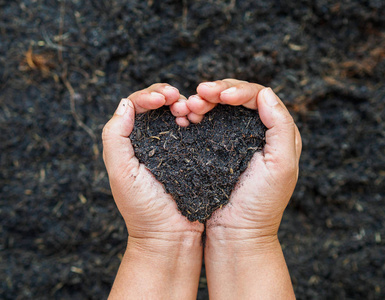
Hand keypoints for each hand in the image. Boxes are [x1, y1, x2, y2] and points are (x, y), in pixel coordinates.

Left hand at [102, 84, 202, 298]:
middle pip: (158, 105)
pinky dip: (197, 119)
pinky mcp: (194, 155)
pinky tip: (198, 120)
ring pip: (178, 114)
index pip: (136, 106)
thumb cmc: (143, 208)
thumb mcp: (121, 172)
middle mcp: (151, 141)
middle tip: (177, 100)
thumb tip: (125, 103)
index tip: (163, 98)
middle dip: (167, 96)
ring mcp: (174, 147)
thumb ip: (115, 136)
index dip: (149, 95)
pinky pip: (195, 129)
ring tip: (189, 110)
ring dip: (183, 105)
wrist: (171, 236)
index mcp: (131, 142)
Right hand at [186, 79, 300, 298]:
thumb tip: (265, 92)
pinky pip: (208, 123)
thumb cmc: (261, 204)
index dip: (237, 90)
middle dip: (217, 91)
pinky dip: (197, 115)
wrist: (237, 233)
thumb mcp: (281, 165)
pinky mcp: (217, 149)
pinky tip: (187, 116)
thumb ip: (281, 126)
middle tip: (198, 95)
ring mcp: (235, 139)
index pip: (258, 97)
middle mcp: (258, 131)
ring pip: (220, 107)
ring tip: (190, 106)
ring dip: (205, 101)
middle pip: (237, 97)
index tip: (218, 95)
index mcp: (277, 132)